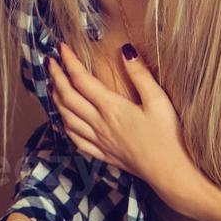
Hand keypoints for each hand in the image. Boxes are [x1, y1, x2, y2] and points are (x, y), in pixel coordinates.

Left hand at [47, 41, 190, 195]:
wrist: (171, 173)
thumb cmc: (169, 137)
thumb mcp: (159, 100)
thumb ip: (140, 74)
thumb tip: (125, 50)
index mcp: (111, 108)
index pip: (81, 80)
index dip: (69, 62)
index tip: (61, 47)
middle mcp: (100, 124)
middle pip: (68, 98)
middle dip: (56, 78)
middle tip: (49, 62)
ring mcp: (100, 141)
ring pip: (67, 119)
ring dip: (56, 100)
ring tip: (52, 86)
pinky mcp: (104, 155)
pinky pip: (76, 140)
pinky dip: (66, 127)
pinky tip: (65, 121)